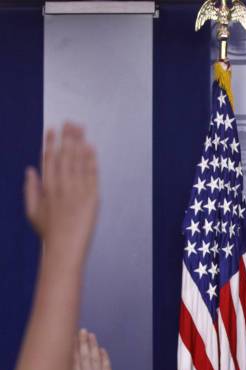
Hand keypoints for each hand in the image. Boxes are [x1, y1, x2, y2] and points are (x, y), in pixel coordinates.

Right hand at [24, 123, 98, 248]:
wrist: (65, 247)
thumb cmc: (49, 231)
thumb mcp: (32, 211)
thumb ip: (30, 189)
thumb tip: (30, 170)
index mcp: (46, 188)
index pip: (48, 159)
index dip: (51, 142)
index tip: (53, 128)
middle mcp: (61, 186)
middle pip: (64, 156)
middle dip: (67, 137)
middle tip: (71, 122)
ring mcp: (77, 191)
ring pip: (78, 162)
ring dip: (79, 143)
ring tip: (81, 128)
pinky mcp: (92, 197)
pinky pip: (92, 175)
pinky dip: (92, 160)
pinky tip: (92, 147)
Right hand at [71, 329, 114, 369]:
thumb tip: (58, 366)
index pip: (74, 359)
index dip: (74, 347)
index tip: (72, 336)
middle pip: (84, 355)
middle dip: (83, 342)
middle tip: (82, 330)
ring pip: (95, 357)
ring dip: (93, 345)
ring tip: (91, 334)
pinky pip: (106, 365)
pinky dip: (104, 356)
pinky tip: (101, 348)